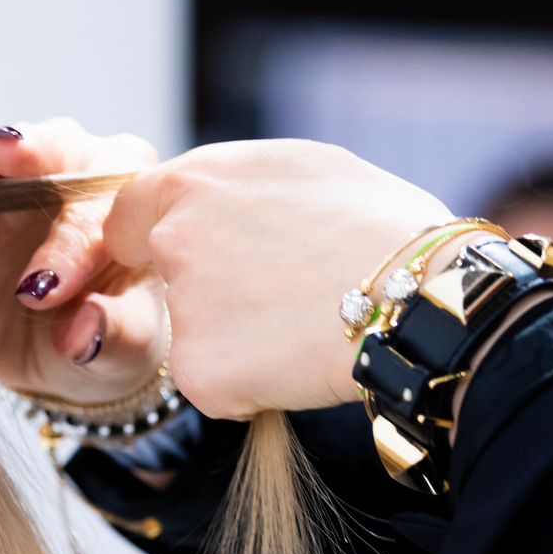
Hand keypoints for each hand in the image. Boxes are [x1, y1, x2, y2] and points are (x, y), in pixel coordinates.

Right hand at [0, 119, 166, 402]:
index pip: (103, 212)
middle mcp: (71, 179)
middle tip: (0, 152)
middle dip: (24, 151)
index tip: (44, 288)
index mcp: (127, 203)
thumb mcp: (126, 348)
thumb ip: (113, 336)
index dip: (70, 245)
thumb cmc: (111, 333)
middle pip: (53, 149)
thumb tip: (81, 335)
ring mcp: (8, 191)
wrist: (61, 352)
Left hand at [105, 139, 451, 418]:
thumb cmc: (382, 226)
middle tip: (274, 295)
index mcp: (193, 182)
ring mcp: (183, 308)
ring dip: (233, 338)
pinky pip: (213, 384)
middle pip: (164, 277)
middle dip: (205, 290)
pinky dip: (247, 385)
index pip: (128, 215)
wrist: (424, 298)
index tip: (196, 257)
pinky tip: (299, 362)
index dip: (155, 239)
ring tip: (302, 324)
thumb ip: (234, 187)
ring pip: (194, 332)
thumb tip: (214, 201)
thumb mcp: (303, 168)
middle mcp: (173, 240)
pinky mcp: (199, 372)